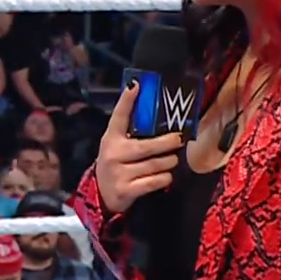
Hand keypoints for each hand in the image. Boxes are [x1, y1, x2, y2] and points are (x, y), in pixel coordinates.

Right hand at [95, 82, 184, 212]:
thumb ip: (132, 133)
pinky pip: (154, 181)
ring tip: (172, 159)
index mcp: (111, 139)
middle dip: (166, 143)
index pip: (119, 117)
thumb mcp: (118, 145)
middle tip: (178, 139)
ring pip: (154, 165)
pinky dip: (164, 178)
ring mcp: (119, 173)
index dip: (127, 101)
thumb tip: (160, 116)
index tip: (136, 85)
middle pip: (145, 146)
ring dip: (168, 162)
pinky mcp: (126, 190)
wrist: (102, 194)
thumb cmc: (117, 164)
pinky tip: (165, 175)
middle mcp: (113, 154)